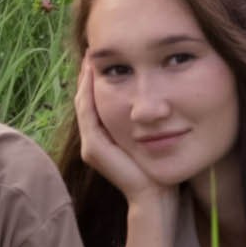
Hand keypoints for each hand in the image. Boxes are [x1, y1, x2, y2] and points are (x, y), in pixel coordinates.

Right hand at [74, 59, 164, 202]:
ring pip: (84, 102)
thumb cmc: (160, 170)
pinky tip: (94, 72)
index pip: (97, 101)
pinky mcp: (94, 148)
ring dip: (86, 78)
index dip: (98, 79)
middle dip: (89, 74)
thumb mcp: (154, 137)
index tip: (106, 56)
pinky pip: (88, 111)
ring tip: (91, 55)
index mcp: (106, 138)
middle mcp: (94, 141)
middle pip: (86, 99)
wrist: (156, 198)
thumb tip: (161, 100)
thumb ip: (150, 121)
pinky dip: (89, 90)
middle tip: (93, 49)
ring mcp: (92, 145)